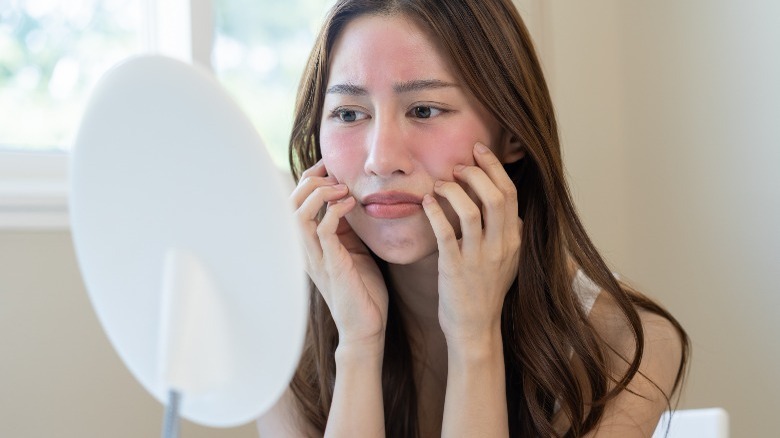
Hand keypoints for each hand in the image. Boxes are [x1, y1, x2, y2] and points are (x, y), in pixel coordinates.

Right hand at [291, 160, 388, 350]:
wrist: (366, 328)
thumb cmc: (362, 291)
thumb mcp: (354, 251)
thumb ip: (347, 229)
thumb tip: (350, 200)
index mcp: (308, 245)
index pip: (295, 203)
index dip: (308, 180)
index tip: (329, 166)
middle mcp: (305, 250)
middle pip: (289, 204)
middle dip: (309, 181)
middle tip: (334, 173)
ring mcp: (315, 258)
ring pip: (298, 214)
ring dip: (319, 194)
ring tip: (341, 187)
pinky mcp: (331, 265)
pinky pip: (322, 230)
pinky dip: (334, 211)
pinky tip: (349, 204)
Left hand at [422, 142, 521, 350]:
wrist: (475, 327)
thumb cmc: (486, 291)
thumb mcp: (508, 260)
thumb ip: (509, 232)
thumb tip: (507, 205)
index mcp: (514, 240)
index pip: (510, 194)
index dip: (494, 168)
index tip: (479, 151)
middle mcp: (500, 246)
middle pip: (496, 196)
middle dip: (477, 172)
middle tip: (459, 165)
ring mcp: (478, 258)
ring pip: (472, 211)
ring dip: (454, 190)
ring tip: (441, 184)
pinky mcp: (455, 268)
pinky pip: (445, 232)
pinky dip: (435, 212)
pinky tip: (427, 201)